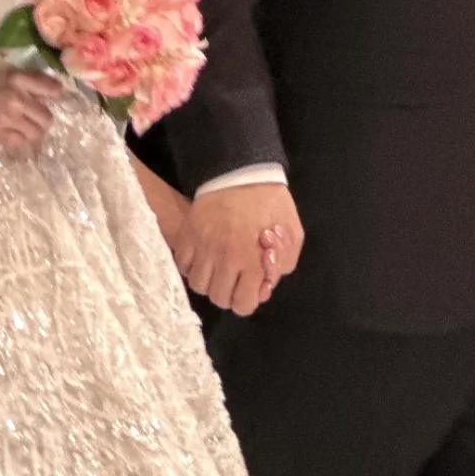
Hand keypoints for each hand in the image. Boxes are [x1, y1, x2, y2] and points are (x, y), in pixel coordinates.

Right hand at [0, 54, 62, 158]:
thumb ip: (16, 66)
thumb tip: (35, 72)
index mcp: (16, 78)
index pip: (51, 88)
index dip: (54, 91)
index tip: (52, 91)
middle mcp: (14, 100)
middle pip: (46, 117)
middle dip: (43, 114)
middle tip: (36, 111)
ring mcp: (4, 120)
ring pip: (34, 133)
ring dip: (33, 128)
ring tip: (25, 123)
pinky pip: (17, 141)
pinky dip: (19, 136)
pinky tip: (12, 129)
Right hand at [172, 183, 302, 315]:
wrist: (241, 171)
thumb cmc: (270, 203)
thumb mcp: (292, 233)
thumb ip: (284, 263)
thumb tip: (267, 283)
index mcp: (252, 260)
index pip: (243, 304)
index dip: (249, 298)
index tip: (252, 283)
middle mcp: (224, 258)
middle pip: (219, 298)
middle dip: (230, 292)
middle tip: (236, 276)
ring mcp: (202, 247)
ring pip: (199, 285)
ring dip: (210, 281)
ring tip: (218, 268)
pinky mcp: (187, 235)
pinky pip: (182, 266)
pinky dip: (192, 267)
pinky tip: (203, 257)